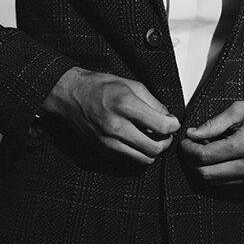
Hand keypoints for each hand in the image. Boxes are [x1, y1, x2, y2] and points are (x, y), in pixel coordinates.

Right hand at [42, 67, 179, 164]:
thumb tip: (168, 116)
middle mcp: (116, 125)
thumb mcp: (130, 84)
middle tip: (166, 133)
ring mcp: (108, 141)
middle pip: (154, 148)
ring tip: (153, 138)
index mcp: (125, 104)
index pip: (161, 125)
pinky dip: (138, 153)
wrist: (70, 95)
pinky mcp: (103, 150)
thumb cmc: (99, 86)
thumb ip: (152, 102)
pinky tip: (137, 140)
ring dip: (153, 151)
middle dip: (166, 142)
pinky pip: (129, 159)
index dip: (173, 125)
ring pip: (143, 159)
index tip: (173, 122)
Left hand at [179, 96, 243, 185]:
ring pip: (217, 183)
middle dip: (192, 161)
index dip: (189, 150)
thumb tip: (193, 133)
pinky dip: (218, 175)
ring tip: (204, 151)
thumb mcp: (240, 109)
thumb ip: (214, 123)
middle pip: (207, 174)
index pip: (205, 156)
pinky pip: (230, 185)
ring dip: (204, 169)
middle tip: (190, 147)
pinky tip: (218, 159)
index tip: (185, 140)